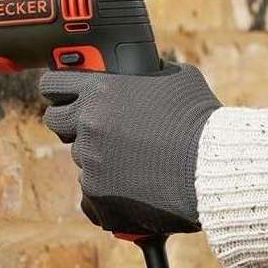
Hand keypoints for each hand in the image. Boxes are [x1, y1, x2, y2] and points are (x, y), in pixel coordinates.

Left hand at [39, 63, 221, 235]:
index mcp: (100, 91)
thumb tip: (148, 71)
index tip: (64, 98)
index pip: (53, 85)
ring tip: (138, 163)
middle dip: (72, 126)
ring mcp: (90, 162)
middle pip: (56, 122)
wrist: (213, 168)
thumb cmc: (201, 121)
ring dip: (101, 161)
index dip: (59, 91)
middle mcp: (88, 124)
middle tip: (99, 132)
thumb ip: (151, 74)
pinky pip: (91, 196)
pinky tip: (134, 190)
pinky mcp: (97, 196)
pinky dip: (109, 195)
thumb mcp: (177, 79)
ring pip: (82, 160)